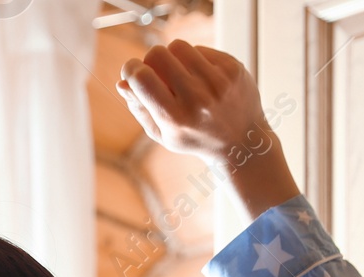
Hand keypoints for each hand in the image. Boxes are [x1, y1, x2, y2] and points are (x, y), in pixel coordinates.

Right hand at [117, 41, 299, 218]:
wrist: (242, 142)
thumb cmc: (194, 137)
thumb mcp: (162, 133)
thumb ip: (140, 108)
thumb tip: (122, 82)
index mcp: (175, 119)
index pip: (142, 78)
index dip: (130, 69)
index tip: (132, 72)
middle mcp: (197, 99)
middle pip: (158, 54)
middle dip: (151, 60)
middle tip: (157, 72)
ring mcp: (218, 82)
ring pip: (178, 46)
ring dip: (172, 57)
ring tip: (179, 75)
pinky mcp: (232, 68)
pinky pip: (200, 50)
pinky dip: (194, 60)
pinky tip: (201, 78)